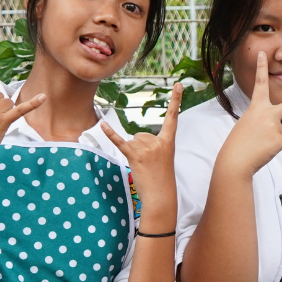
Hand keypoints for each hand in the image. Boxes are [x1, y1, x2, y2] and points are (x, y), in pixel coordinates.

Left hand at [99, 83, 182, 230]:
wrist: (161, 196)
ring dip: (133, 154)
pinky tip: (103, 125)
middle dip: (140, 149)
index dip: (176, 100)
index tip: (178, 85)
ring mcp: (147, 148)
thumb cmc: (162, 180)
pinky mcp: (135, 155)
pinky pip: (120, 142)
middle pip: (141, 135)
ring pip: (132, 141)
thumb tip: (135, 138)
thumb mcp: (164, 159)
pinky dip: (110, 134)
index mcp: (169, 141)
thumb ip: (153, 145)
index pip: (173, 117)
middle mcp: (158, 142)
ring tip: (143, 168)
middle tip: (149, 165)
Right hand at [215, 53, 281, 177]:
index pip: (260, 84)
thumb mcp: (247, 125)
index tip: (263, 54)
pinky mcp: (280, 139)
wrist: (234, 161)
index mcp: (256, 108)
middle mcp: (266, 113)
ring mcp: (274, 126)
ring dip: (278, 141)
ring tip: (262, 145)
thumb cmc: (238, 145)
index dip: (261, 68)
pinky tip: (269, 151)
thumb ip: (264, 123)